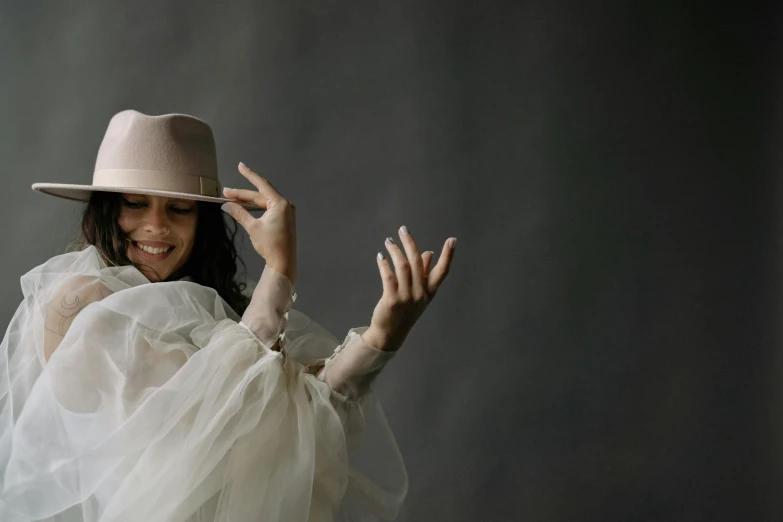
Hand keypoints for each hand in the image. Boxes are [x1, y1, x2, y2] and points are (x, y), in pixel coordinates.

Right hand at [221, 163, 297, 283]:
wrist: (283, 262)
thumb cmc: (270, 244)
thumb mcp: (253, 227)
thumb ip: (240, 213)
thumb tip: (226, 205)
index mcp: (280, 204)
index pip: (262, 185)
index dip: (249, 175)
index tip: (240, 166)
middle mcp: (285, 205)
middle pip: (261, 195)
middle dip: (243, 194)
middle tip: (226, 192)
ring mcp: (286, 212)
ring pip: (264, 202)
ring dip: (249, 201)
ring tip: (232, 199)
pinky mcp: (284, 219)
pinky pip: (268, 208)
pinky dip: (256, 207)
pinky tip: (245, 206)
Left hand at [362, 226, 455, 351]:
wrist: (390, 333)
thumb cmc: (405, 311)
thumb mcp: (418, 293)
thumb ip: (424, 273)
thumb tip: (428, 253)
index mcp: (429, 291)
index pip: (442, 271)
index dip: (448, 255)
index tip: (452, 240)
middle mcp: (421, 294)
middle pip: (418, 262)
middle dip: (411, 243)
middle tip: (403, 230)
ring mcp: (407, 297)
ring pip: (403, 267)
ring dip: (395, 251)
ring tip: (389, 241)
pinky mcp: (392, 300)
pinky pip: (389, 277)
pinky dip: (385, 264)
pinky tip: (381, 257)